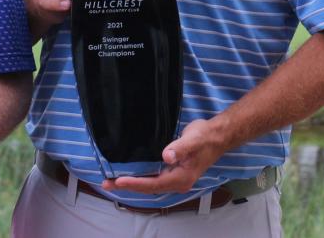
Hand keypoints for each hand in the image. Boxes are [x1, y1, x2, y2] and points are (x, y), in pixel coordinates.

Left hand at [102, 119, 225, 195]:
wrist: (216, 135)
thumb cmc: (205, 137)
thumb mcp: (192, 140)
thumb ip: (179, 148)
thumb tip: (167, 157)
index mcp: (181, 178)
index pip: (153, 184)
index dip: (135, 183)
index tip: (118, 181)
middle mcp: (177, 182)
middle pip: (148, 187)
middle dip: (128, 185)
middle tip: (107, 183)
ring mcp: (175, 177)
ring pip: (150, 183)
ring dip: (132, 182)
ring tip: (113, 180)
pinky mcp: (173, 171)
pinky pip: (153, 177)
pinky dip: (140, 176)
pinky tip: (130, 173)